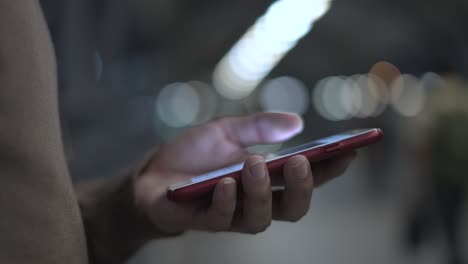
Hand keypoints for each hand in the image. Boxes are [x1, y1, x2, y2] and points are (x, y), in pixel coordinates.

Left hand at [134, 112, 355, 234]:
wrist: (153, 174)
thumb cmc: (193, 156)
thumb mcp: (226, 131)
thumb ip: (259, 127)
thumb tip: (297, 122)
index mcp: (267, 181)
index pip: (306, 179)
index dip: (330, 169)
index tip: (350, 150)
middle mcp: (255, 202)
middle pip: (293, 208)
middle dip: (302, 187)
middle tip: (302, 160)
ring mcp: (231, 214)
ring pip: (260, 218)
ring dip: (262, 191)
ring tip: (256, 163)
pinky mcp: (202, 221)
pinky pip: (221, 218)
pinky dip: (227, 200)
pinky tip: (228, 181)